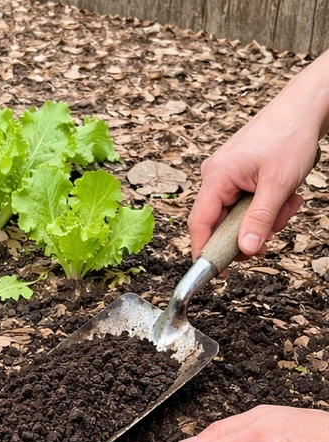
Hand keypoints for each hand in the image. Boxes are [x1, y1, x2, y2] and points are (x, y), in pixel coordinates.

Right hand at [187, 55, 328, 258]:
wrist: (305, 106)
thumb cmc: (290, 135)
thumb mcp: (278, 184)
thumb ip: (260, 220)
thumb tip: (246, 250)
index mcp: (216, 178)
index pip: (200, 223)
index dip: (205, 250)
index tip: (217, 272)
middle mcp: (215, 177)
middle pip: (221, 222)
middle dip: (250, 230)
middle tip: (274, 231)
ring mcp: (227, 175)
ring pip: (238, 213)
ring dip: (265, 217)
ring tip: (288, 202)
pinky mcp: (239, 174)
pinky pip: (247, 201)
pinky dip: (267, 205)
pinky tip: (285, 194)